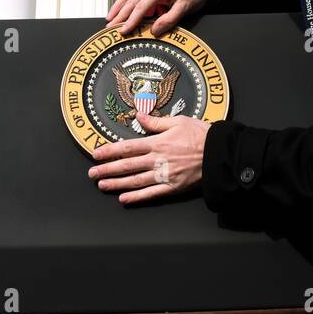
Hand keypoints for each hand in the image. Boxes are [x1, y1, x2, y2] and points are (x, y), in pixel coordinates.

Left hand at [88, 111, 209, 204]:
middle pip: (127, 165)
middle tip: (92, 174)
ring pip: (135, 181)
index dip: (109, 151)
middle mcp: (158, 159)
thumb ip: (155, 121)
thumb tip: (138, 115)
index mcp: (157, 142)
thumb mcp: (178, 121)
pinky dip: (137, 197)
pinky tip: (124, 199)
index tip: (95, 154)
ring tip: (102, 186)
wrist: (220, 152)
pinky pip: (152, 194)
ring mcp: (165, 175)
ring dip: (117, 184)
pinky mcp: (173, 186)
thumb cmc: (201, 134)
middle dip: (107, 170)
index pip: (127, 147)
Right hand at [106, 0, 221, 36]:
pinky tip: (120, 7)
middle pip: (131, 0)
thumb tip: (154, 30)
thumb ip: (169, 20)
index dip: (131, 20)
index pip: (141, 7)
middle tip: (110, 27)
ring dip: (118, 6)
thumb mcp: (185, 8)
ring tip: (110, 18)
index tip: (123, 30)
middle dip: (119, 14)